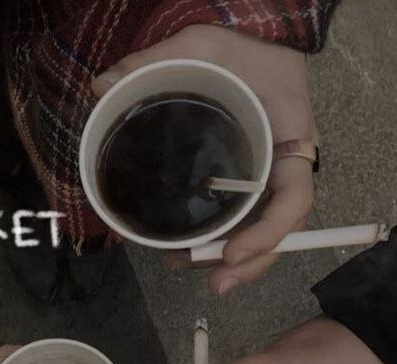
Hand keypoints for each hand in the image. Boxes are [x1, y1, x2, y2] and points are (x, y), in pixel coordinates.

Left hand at [92, 25, 314, 293]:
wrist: (252, 50)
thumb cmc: (237, 49)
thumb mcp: (200, 44)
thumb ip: (154, 61)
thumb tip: (100, 87)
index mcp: (289, 134)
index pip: (295, 197)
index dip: (268, 234)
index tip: (231, 254)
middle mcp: (283, 164)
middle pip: (281, 228)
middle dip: (250, 262)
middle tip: (215, 285)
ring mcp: (267, 177)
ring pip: (260, 231)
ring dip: (229, 260)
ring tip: (183, 266)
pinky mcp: (247, 184)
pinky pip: (243, 221)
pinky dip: (220, 242)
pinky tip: (186, 253)